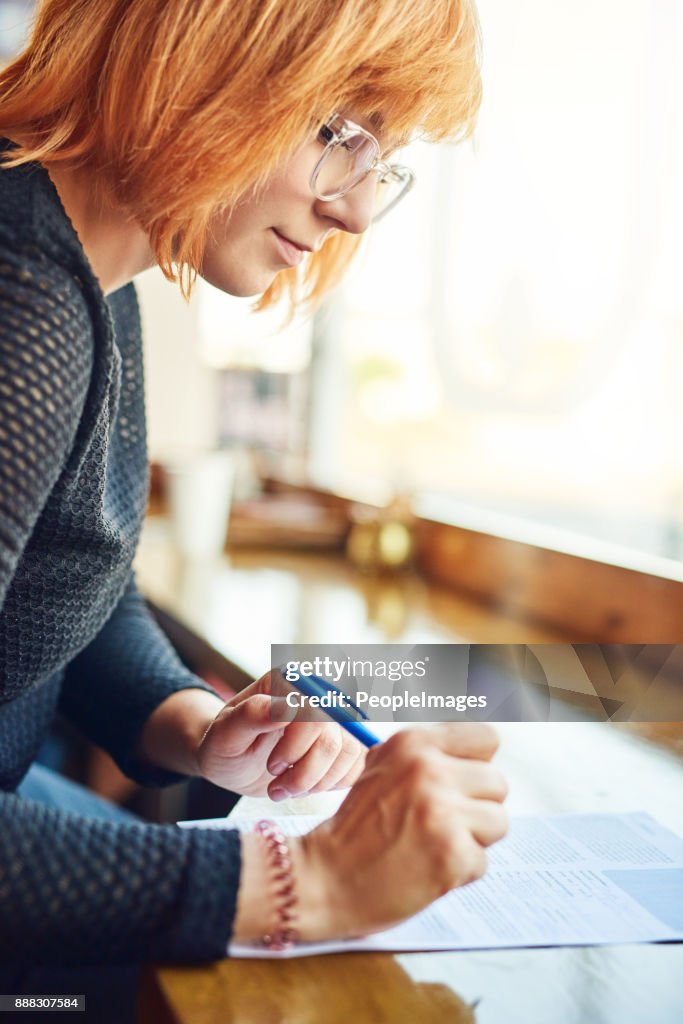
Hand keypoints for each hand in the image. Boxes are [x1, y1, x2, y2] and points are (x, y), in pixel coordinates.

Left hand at [195, 671, 366, 797]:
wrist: (233, 764)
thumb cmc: (224, 745)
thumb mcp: (225, 734)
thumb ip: (251, 716)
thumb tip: (285, 707)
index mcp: (288, 682)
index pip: (314, 710)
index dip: (297, 745)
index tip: (272, 765)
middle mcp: (316, 695)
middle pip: (333, 737)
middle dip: (305, 772)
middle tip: (276, 787)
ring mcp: (333, 719)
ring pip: (349, 753)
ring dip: (317, 782)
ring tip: (285, 789)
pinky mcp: (342, 743)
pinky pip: (356, 765)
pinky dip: (332, 784)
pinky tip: (305, 786)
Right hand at [292, 723, 507, 939]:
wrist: (324, 877)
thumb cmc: (356, 828)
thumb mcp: (381, 768)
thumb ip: (426, 755)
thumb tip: (478, 753)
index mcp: (413, 743)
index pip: (486, 737)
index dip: (478, 763)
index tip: (467, 782)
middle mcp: (429, 770)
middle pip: (497, 782)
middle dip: (477, 807)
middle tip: (443, 824)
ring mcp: (442, 812)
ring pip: (498, 822)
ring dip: (473, 840)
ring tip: (435, 845)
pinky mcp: (451, 854)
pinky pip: (482, 861)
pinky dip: (460, 872)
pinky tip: (428, 869)